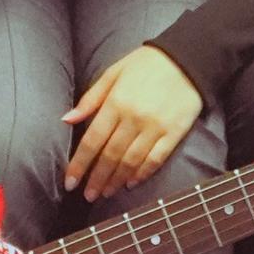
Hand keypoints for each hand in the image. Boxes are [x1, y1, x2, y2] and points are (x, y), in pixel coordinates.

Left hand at [63, 44, 203, 197]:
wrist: (186, 58)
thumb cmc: (145, 64)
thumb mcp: (113, 73)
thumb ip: (90, 99)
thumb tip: (67, 119)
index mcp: (116, 103)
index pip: (92, 141)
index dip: (79, 164)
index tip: (70, 182)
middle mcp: (134, 118)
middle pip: (110, 156)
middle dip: (96, 179)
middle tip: (88, 195)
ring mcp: (156, 128)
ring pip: (131, 162)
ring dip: (116, 181)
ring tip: (106, 193)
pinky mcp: (174, 133)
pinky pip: (156, 159)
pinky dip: (142, 174)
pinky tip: (131, 182)